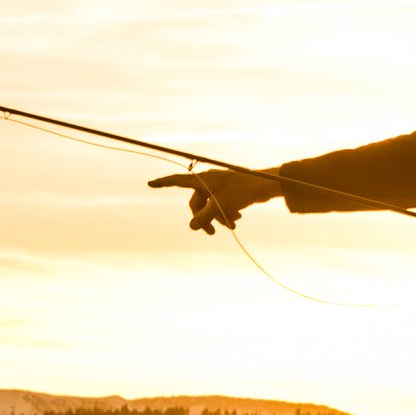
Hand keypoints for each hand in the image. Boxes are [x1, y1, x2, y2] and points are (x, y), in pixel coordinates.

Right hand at [149, 167, 282, 234]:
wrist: (266, 185)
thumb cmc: (242, 191)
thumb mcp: (221, 206)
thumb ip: (204, 217)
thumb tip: (191, 227)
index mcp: (202, 180)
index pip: (177, 181)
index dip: (163, 183)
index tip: (150, 183)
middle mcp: (208, 181)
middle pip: (196, 204)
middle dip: (204, 219)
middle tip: (212, 234)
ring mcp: (218, 186)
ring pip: (209, 207)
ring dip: (218, 218)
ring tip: (232, 225)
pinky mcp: (228, 191)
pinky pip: (219, 205)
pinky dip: (225, 213)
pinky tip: (237, 219)